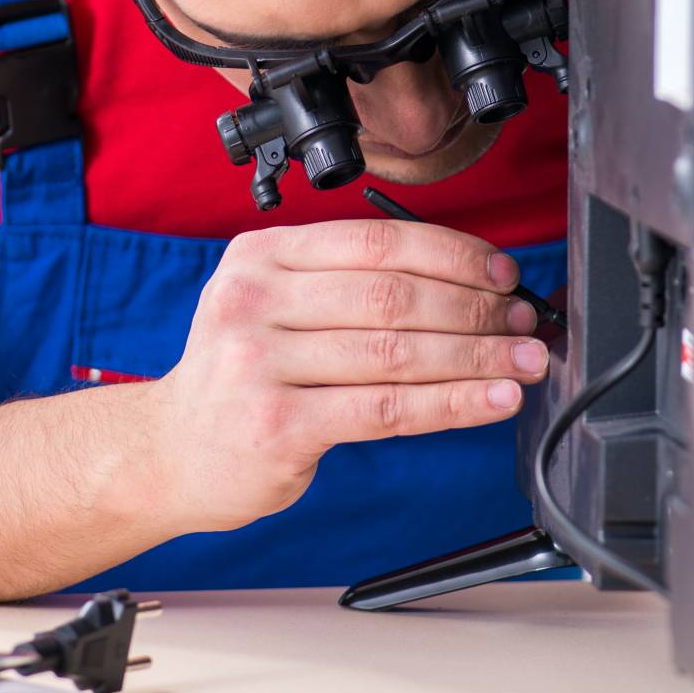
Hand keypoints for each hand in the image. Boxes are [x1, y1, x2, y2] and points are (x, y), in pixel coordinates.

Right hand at [147, 217, 549, 533]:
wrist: (168, 451)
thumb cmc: (238, 377)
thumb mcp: (269, 304)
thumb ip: (344, 284)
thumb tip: (466, 281)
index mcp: (261, 255)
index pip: (376, 241)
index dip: (452, 254)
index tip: (501, 272)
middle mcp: (254, 300)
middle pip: (393, 294)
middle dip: (475, 307)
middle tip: (524, 320)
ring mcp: (260, 364)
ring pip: (397, 352)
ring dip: (477, 356)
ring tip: (525, 360)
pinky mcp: (277, 426)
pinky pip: (387, 409)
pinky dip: (452, 403)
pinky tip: (492, 399)